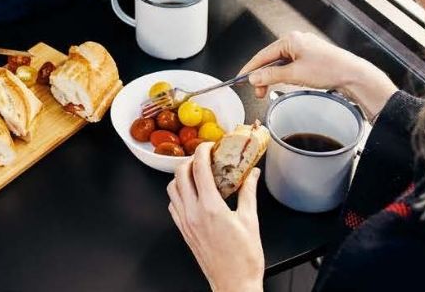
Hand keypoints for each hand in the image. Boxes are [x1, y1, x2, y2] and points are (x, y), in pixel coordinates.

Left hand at [167, 142, 263, 291]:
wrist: (234, 284)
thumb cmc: (244, 258)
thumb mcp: (251, 220)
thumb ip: (249, 192)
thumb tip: (252, 175)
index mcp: (210, 207)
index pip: (199, 168)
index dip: (203, 151)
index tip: (210, 145)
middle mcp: (193, 213)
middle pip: (180, 174)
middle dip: (190, 160)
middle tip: (204, 157)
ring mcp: (185, 223)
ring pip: (172, 189)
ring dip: (181, 177)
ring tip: (197, 173)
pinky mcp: (184, 232)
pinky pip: (173, 206)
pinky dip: (179, 194)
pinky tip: (192, 195)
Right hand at [238, 31, 397, 119]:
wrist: (352, 74)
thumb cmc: (329, 69)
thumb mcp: (295, 74)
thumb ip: (271, 75)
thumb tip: (254, 77)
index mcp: (290, 39)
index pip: (263, 54)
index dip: (250, 68)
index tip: (241, 79)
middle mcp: (296, 40)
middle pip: (271, 58)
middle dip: (262, 76)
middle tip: (257, 91)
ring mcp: (304, 48)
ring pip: (281, 63)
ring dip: (273, 77)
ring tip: (268, 89)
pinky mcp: (311, 57)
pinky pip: (290, 64)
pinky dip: (284, 74)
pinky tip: (283, 82)